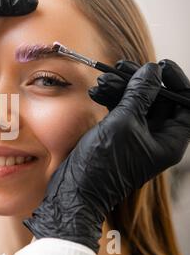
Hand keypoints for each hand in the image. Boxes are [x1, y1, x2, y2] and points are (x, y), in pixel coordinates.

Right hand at [24, 60, 189, 252]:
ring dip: (121, 88)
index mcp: (170, 141)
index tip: (159, 65)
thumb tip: (152, 69)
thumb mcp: (124, 123)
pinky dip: (110, 98)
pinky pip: (120, 110)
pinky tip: (97, 91)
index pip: (185, 104)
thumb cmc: (103, 163)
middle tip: (123, 67)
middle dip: (140, 81)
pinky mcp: (116, 135)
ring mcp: (135, 136)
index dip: (175, 83)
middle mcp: (156, 138)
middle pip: (158, 100)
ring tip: (103, 79)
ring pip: (136, 102)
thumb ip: (139, 94)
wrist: (75, 188)